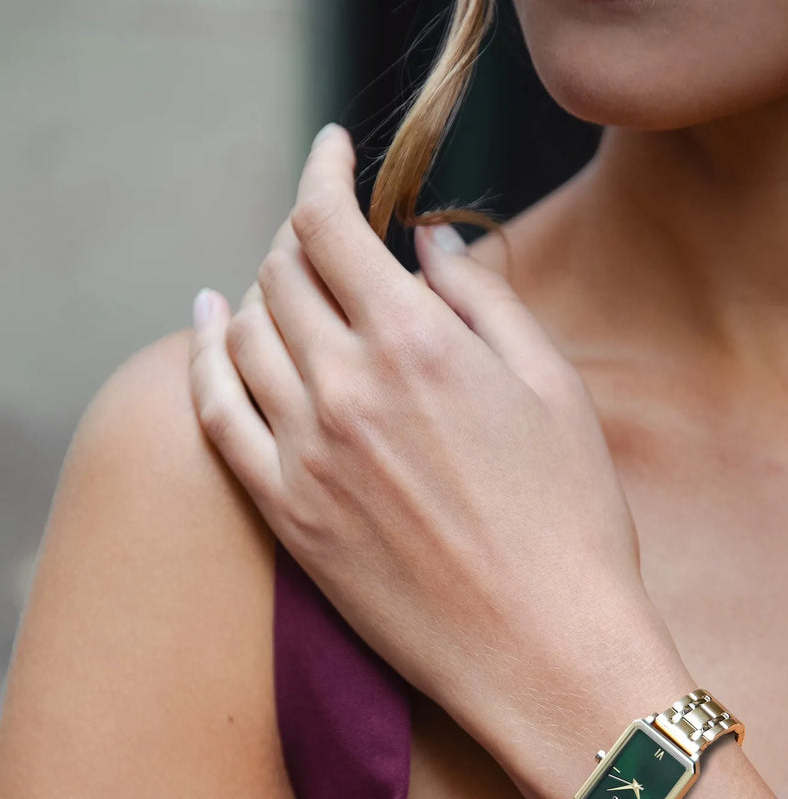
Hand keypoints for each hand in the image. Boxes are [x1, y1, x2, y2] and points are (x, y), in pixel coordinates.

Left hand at [187, 124, 686, 777]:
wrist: (546, 649)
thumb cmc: (572, 519)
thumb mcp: (553, 390)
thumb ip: (486, 301)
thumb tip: (431, 241)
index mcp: (418, 343)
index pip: (330, 224)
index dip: (323, 171)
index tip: (334, 149)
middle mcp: (346, 387)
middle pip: (282, 272)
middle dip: (300, 232)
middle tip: (328, 229)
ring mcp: (306, 453)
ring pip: (244, 334)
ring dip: (258, 288)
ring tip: (284, 278)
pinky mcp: (289, 514)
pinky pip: (217, 415)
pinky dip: (204, 359)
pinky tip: (207, 329)